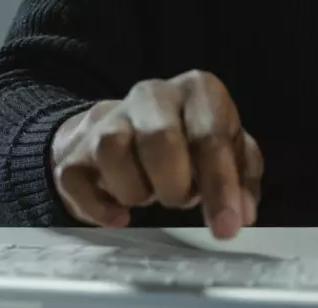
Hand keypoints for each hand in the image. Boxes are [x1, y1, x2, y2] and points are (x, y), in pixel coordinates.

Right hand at [48, 70, 262, 239]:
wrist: (126, 127)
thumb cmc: (190, 141)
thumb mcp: (229, 151)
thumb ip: (241, 179)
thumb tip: (241, 212)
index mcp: (198, 90)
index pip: (209, 136)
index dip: (220, 186)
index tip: (226, 227)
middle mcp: (152, 94)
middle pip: (159, 139)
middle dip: (175, 186)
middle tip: (182, 199)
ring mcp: (109, 118)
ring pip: (114, 151)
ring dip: (138, 191)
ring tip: (151, 194)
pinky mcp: (76, 149)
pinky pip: (79, 181)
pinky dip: (102, 209)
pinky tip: (121, 216)